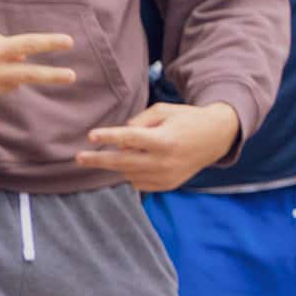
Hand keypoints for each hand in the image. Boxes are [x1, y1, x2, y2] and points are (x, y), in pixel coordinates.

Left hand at [80, 102, 242, 190]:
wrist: (216, 138)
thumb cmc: (186, 119)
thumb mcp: (164, 111)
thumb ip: (139, 122)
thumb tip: (119, 139)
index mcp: (165, 140)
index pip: (130, 138)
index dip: (109, 136)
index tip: (90, 136)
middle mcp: (165, 161)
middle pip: (123, 162)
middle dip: (99, 160)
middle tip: (79, 158)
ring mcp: (167, 176)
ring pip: (129, 174)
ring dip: (118, 164)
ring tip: (116, 154)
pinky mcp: (168, 185)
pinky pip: (139, 183)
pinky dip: (132, 173)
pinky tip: (136, 163)